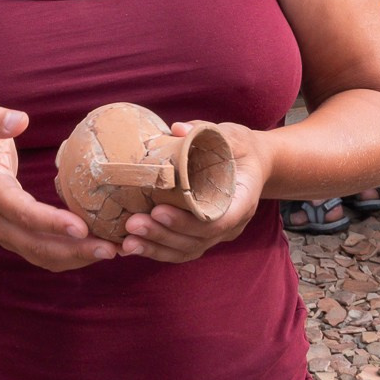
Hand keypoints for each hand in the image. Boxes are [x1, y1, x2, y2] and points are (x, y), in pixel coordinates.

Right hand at [0, 107, 114, 272]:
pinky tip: (100, 250)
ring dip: (78, 259)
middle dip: (73, 249)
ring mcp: (7, 237)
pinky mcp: (19, 244)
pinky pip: (46, 258)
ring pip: (42, 256)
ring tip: (113, 252)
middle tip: (110, 247)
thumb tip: (20, 119)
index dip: (49, 221)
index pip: (19, 211)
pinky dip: (73, 259)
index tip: (81, 226)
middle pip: (35, 244)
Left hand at [118, 121, 268, 264]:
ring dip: (156, 248)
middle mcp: (232, 223)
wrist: (253, 165)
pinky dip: (157, 251)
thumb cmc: (239, 148)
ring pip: (188, 250)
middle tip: (133, 224)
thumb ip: (206, 131)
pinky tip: (132, 247)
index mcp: (242, 199)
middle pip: (198, 240)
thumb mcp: (230, 135)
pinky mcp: (203, 237)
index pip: (218, 221)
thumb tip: (177, 129)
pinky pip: (181, 251)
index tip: (158, 209)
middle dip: (163, 235)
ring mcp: (218, 234)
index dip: (188, 221)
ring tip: (127, 242)